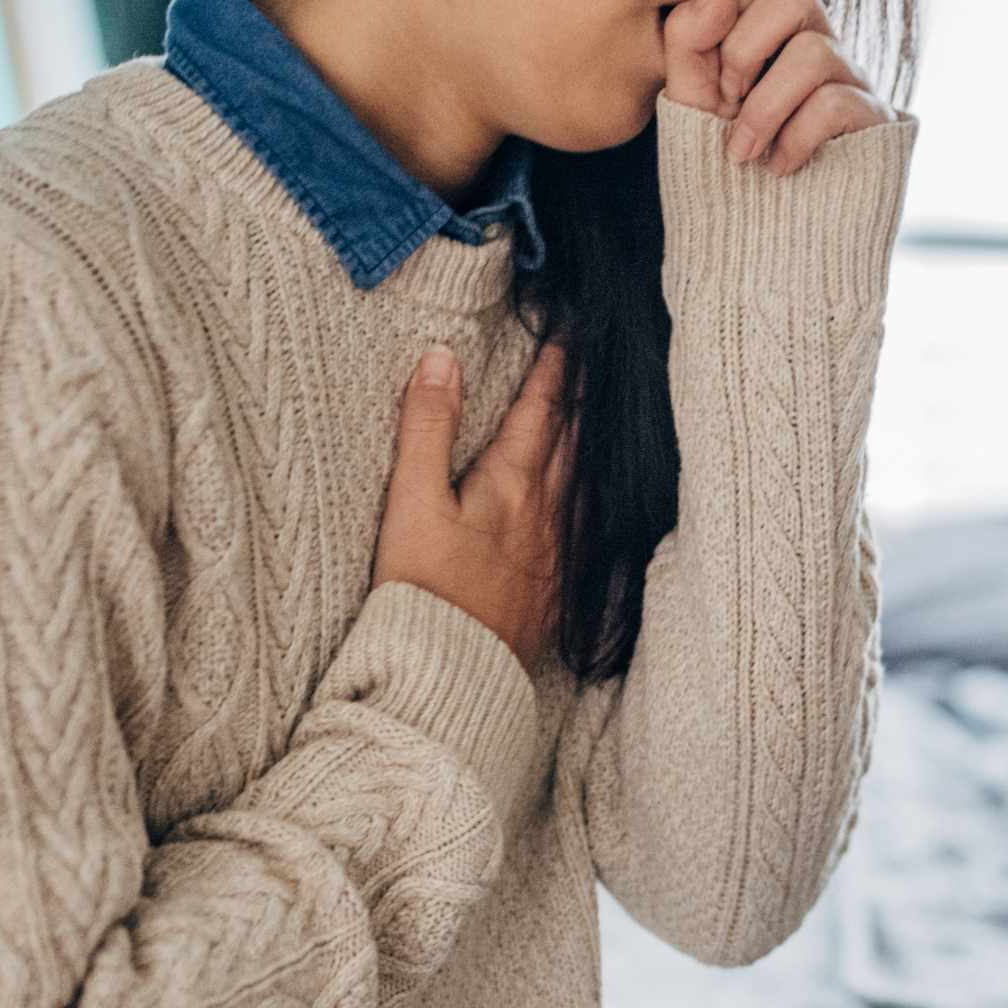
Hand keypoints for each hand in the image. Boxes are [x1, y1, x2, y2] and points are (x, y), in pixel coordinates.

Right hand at [374, 343, 568, 670]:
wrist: (447, 674)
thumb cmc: (422, 590)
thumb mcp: (411, 501)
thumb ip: (427, 428)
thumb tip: (440, 360)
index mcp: (513, 484)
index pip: (542, 409)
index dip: (555, 367)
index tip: (566, 333)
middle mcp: (548, 514)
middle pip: (572, 440)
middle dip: (579, 396)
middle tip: (590, 361)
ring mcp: (559, 555)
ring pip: (585, 483)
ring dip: (590, 444)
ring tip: (596, 417)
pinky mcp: (559, 591)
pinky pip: (587, 530)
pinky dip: (592, 499)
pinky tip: (592, 501)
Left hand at [662, 0, 891, 174]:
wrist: (757, 233)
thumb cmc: (720, 158)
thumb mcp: (689, 93)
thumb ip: (692, 31)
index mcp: (772, 23)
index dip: (730, 2)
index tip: (712, 61)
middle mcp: (817, 39)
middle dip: (745, 49)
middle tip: (727, 98)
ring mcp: (851, 77)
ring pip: (814, 52)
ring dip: (764, 108)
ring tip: (744, 152)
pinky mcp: (873, 120)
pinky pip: (834, 103)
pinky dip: (793, 139)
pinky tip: (779, 166)